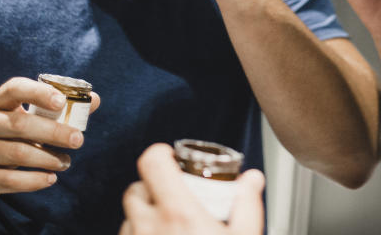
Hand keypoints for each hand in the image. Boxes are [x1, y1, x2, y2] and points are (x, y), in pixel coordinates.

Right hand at [0, 77, 99, 203]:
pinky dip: (34, 180)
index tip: (62, 101)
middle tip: (78, 139)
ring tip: (66, 162)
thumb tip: (93, 100)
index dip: (39, 93)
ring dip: (48, 159)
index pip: (15, 89)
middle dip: (54, 132)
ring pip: (17, 153)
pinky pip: (10, 180)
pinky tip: (51, 178)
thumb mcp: (24, 116)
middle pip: (20, 124)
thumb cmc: (6, 135)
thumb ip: (57, 109)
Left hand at [120, 143, 263, 234]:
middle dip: (151, 188)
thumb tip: (251, 179)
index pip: (152, 163)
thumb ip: (247, 206)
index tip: (171, 158)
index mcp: (179, 214)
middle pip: (135, 189)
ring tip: (169, 227)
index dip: (160, 154)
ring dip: (144, 216)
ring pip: (128, 218)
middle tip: (174, 197)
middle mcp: (149, 228)